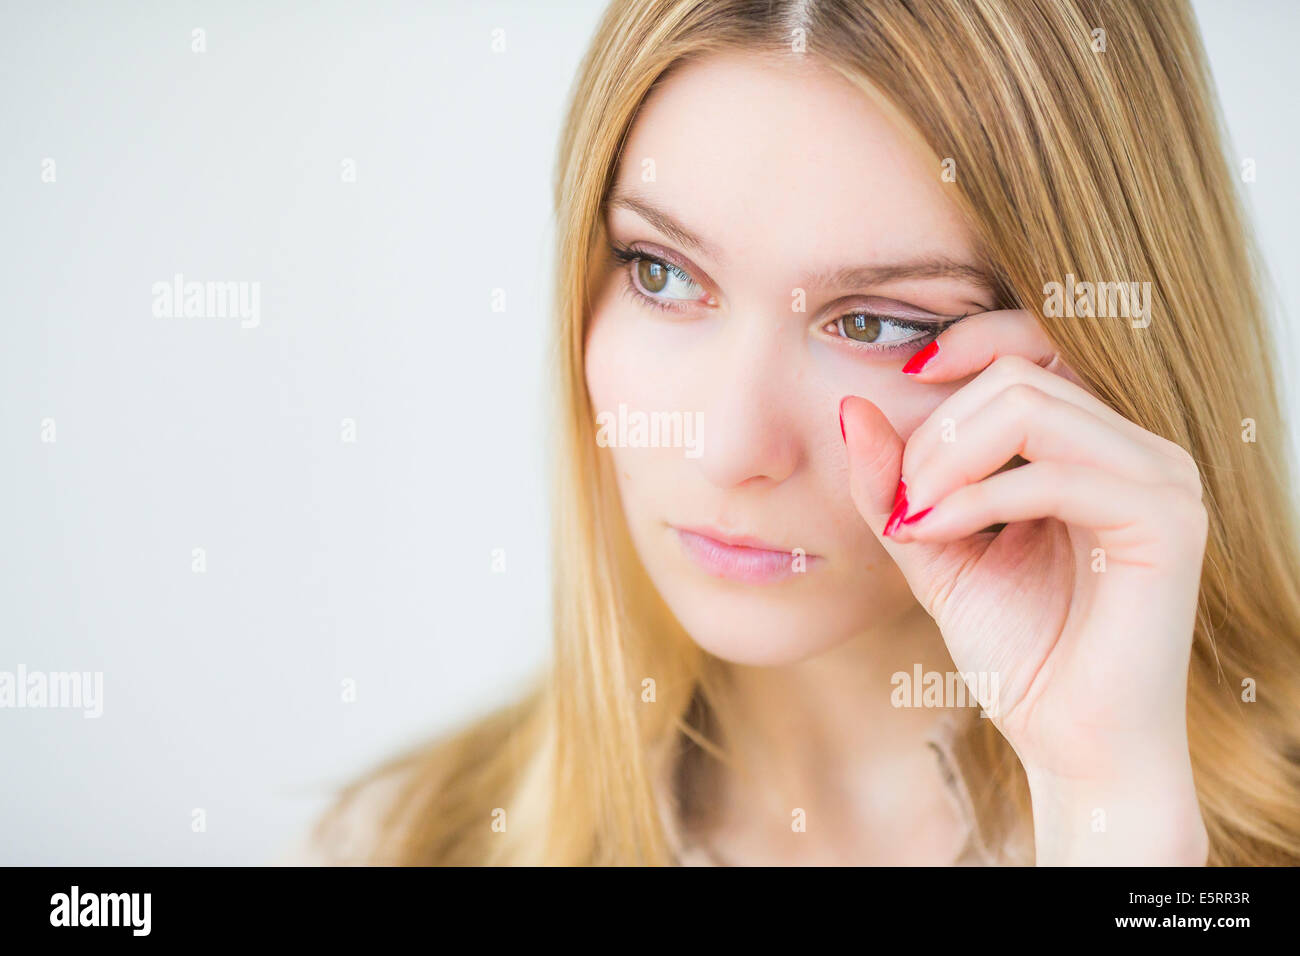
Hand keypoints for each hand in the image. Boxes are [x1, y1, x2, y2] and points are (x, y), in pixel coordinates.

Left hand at [841, 309, 1209, 863]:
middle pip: (1018, 372)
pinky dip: (977, 497)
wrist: (1072, 745)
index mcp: (1095, 446)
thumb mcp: (937, 548)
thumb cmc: (1019, 650)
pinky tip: (935, 532)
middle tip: (900, 501)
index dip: (964, 342)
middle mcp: (1138, 449)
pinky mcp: (1165, 521)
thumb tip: (851, 407)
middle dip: (934, 431)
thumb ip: (895, 483)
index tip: (899, 380)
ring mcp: (1161, 478)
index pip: (1034, 346)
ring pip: (1032, 406)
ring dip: (947, 459)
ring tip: (914, 519)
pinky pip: (1053, 473)